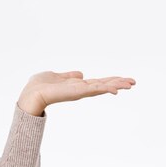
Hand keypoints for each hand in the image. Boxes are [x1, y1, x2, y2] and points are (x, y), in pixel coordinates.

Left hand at [17, 71, 135, 115]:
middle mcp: (81, 89)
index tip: (124, 80)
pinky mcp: (77, 92)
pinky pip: (94, 89)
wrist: (31, 93)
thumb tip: (80, 74)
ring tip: (130, 84)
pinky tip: (115, 89)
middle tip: (134, 82)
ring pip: (102, 87)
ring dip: (116, 85)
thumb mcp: (57, 76)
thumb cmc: (40, 86)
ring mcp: (80, 91)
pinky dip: (105, 89)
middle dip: (118, 83)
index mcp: (77, 85)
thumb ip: (69, 76)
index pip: (98, 82)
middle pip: (104, 85)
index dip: (110, 81)